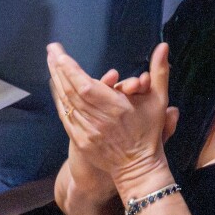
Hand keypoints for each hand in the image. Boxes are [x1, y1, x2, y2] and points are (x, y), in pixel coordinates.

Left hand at [47, 41, 178, 197]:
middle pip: (70, 91)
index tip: (61, 54)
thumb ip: (160, 71)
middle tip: (51, 50)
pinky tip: (56, 88)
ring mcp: (86, 132)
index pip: (85, 86)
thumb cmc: (149, 132)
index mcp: (115, 108)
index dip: (71, 70)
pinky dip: (60, 100)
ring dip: (57, 81)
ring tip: (51, 62)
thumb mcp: (160, 100)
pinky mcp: (80, 141)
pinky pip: (65, 117)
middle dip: (59, 68)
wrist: (138, 167)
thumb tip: (163, 46)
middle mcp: (97, 120)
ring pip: (66, 103)